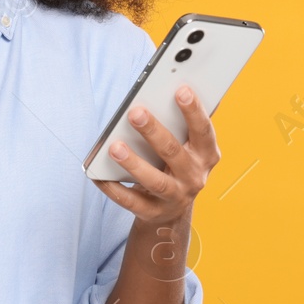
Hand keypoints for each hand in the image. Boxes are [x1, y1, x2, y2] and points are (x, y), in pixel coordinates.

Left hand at [92, 84, 219, 226]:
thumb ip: (178, 126)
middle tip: (135, 113)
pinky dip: (113, 188)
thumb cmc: (176, 164)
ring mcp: (175, 197)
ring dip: (133, 163)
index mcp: (206, 155)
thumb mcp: (187, 146)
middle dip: (153, 131)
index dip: (194, 111)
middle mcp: (194, 177)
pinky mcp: (153, 212)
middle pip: (173, 152)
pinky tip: (98, 175)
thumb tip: (158, 95)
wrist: (172, 211)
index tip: (181, 90)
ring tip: (114, 146)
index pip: (203, 131)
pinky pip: (130, 201)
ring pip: (154, 181)